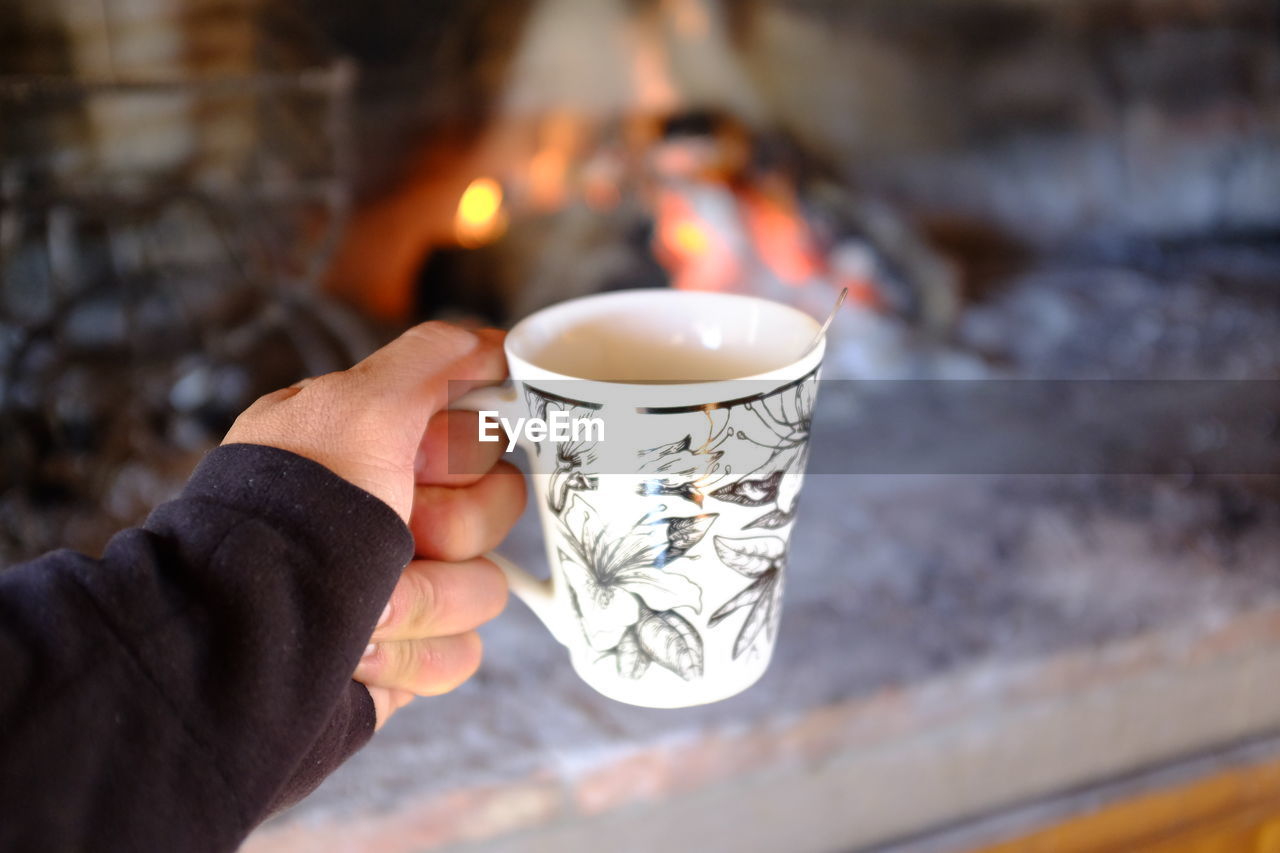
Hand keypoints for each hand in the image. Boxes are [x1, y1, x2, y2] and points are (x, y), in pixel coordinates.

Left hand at [223, 323, 524, 726]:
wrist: (240, 646)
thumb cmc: (288, 520)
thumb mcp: (355, 407)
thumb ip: (430, 360)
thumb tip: (490, 338)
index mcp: (381, 446)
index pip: (482, 431)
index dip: (467, 449)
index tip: (430, 460)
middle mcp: (394, 511)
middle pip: (497, 508)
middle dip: (448, 527)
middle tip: (391, 532)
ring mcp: (407, 584)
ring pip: (485, 588)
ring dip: (424, 601)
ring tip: (361, 606)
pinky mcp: (412, 653)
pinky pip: (462, 653)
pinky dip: (412, 657)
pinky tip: (360, 653)